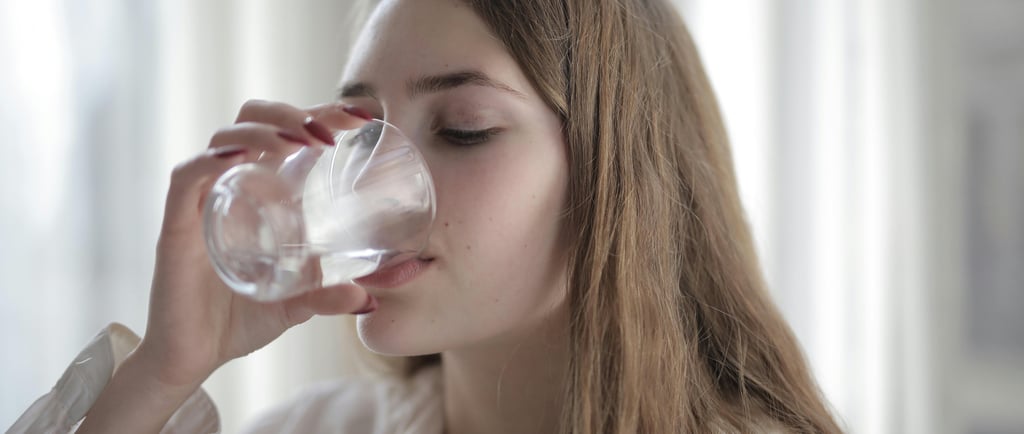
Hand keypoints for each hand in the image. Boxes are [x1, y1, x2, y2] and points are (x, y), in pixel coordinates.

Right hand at [138, 100, 372, 387]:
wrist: (191, 358)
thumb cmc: (239, 320)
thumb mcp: (296, 305)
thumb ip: (328, 296)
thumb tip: (369, 299)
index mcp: (259, 191)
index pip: (286, 132)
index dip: (320, 114)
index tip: (361, 117)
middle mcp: (230, 186)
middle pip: (253, 120)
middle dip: (292, 113)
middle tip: (331, 132)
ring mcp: (202, 202)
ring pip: (224, 138)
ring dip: (264, 130)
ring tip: (300, 141)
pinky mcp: (176, 225)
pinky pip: (187, 177)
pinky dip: (211, 160)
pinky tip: (241, 157)